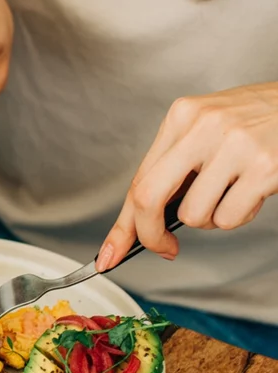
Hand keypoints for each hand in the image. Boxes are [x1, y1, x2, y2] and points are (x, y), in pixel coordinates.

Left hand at [98, 84, 277, 270]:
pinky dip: (239, 216)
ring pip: (195, 215)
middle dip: (150, 234)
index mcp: (181, 117)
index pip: (138, 180)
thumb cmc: (259, 121)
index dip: (123, 225)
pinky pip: (230, 217)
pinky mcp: (264, 167)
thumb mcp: (208, 129)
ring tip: (233, 192)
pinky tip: (254, 192)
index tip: (109, 254)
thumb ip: (177, 164)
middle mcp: (202, 127)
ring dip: (212, 218)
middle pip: (148, 197)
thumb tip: (145, 218)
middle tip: (166, 247)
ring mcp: (233, 146)